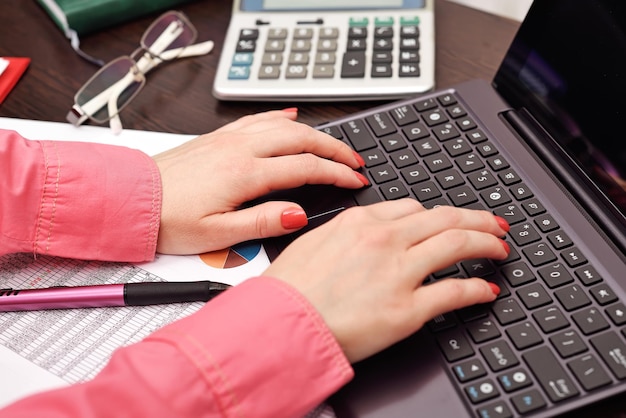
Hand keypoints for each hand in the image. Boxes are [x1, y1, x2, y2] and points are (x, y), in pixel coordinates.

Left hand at [153, 109, 366, 254]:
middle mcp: (239, 149)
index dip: (336, 172)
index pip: (305, 167)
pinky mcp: (217, 137)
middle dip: (334, 147)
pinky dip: (280, 117)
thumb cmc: (168, 220)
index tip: (355, 178)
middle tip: (355, 159)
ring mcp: (228, 138)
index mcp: (245, 174)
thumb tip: (298, 214)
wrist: (130, 200)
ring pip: (282, 125)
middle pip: (301, 138)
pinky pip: (257, 119)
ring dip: (313, 132)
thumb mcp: (218, 235)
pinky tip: (289, 117)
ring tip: (332, 143)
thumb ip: (263, 223)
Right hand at [263, 200, 509, 362]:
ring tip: (499, 248)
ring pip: (457, 244)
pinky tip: (486, 290)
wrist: (279, 324)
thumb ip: (348, 233)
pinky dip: (476, 289)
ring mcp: (398, 272)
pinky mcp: (407, 309)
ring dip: (486, 244)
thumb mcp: (315, 243)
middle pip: (445, 218)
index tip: (451, 219)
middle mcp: (384, 240)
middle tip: (494, 225)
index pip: (413, 208)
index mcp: (360, 222)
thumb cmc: (289, 289)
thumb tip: (369, 234)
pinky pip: (453, 292)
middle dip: (477, 219)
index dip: (440, 213)